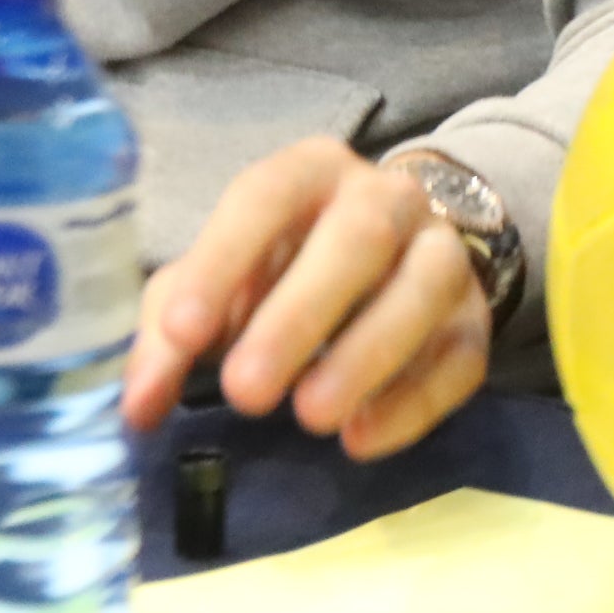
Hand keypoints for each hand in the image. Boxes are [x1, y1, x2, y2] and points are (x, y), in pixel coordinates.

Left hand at [115, 138, 491, 459]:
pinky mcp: (475, 318)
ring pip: (423, 288)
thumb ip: (173, 335)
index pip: (266, 196)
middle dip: (300, 316)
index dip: (223, 260)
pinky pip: (460, 355)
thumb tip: (138, 408)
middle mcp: (385, 198)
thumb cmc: (285, 264)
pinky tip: (361, 439)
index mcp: (308, 173)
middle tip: (245, 393)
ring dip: (367, 354)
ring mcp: (442, 253)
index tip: (183, 335)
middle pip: (357, 240)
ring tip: (312, 418)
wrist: (396, 254)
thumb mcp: (222, 279)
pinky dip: (414, 401)